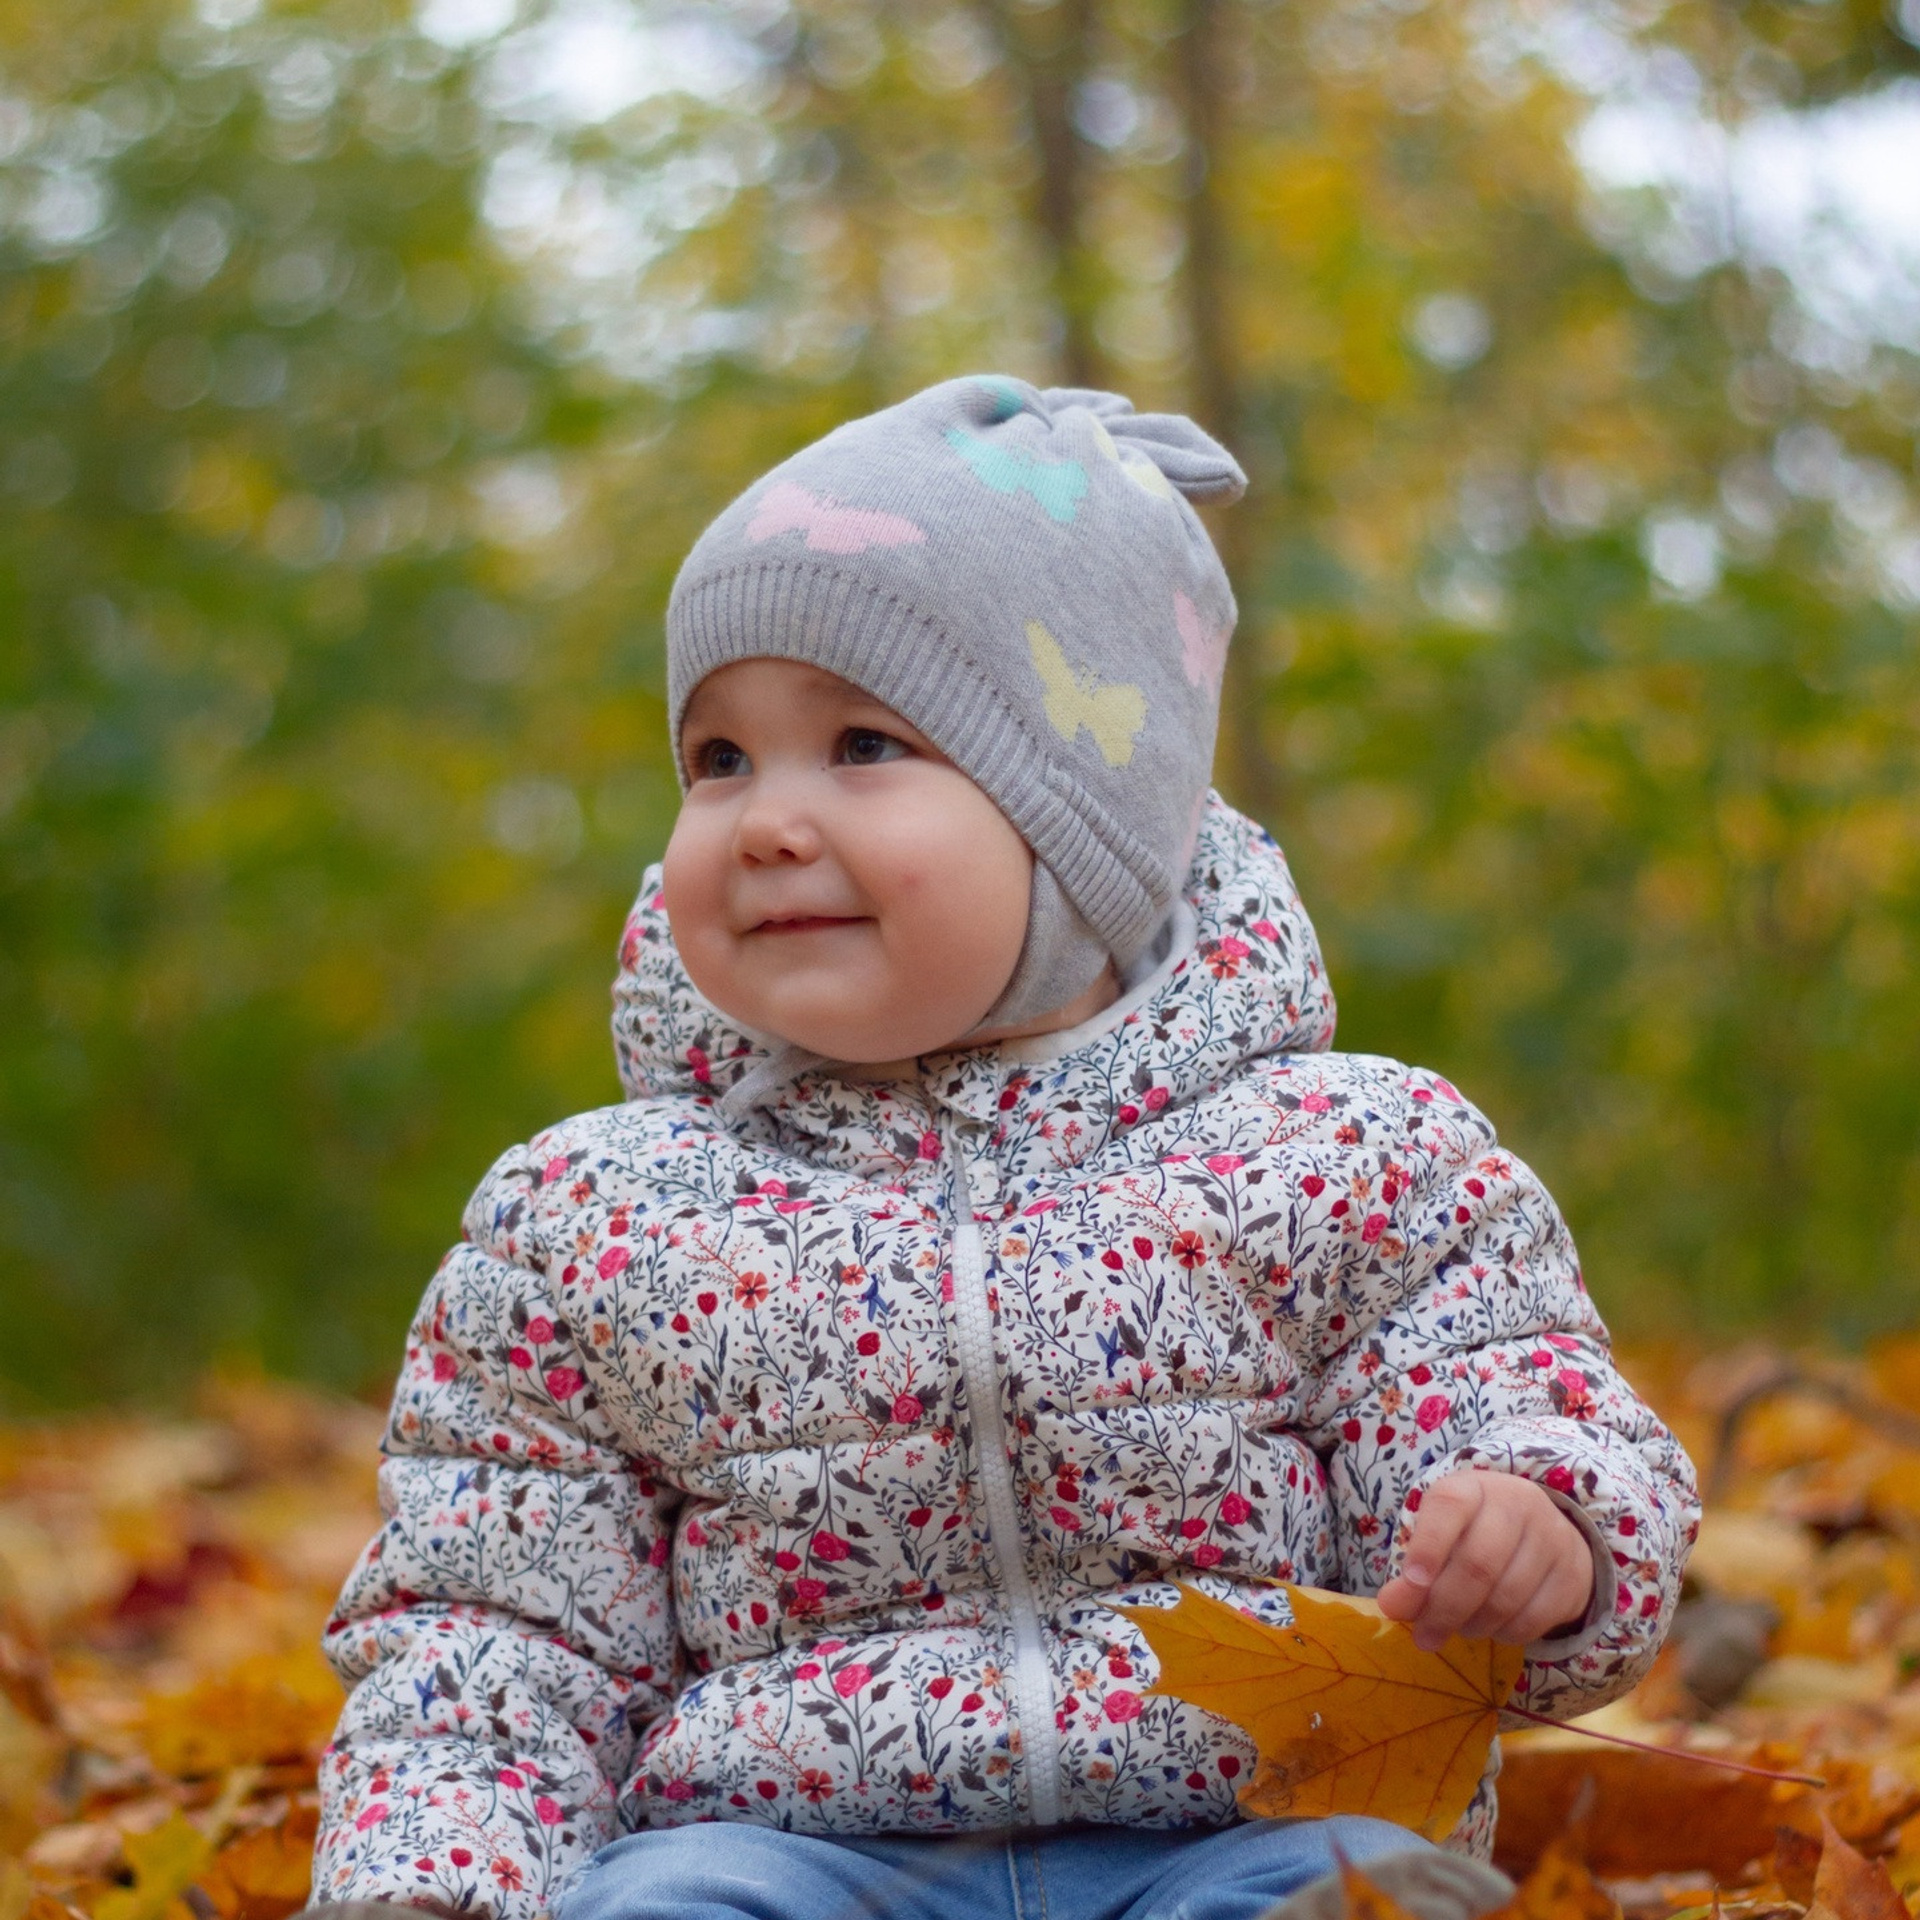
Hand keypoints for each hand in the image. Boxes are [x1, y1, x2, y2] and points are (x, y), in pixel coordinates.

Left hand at [1376, 1470, 1594, 1652]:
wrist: (1545, 1535)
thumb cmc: (1477, 1534)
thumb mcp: (1442, 1538)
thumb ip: (1413, 1571)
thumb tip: (1391, 1607)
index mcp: (1474, 1487)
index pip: (1449, 1506)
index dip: (1429, 1547)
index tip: (1412, 1585)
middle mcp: (1517, 1503)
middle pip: (1478, 1563)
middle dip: (1445, 1607)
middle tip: (1424, 1636)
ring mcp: (1552, 1537)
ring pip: (1506, 1596)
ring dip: (1473, 1625)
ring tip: (1457, 1629)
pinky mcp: (1573, 1574)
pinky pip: (1534, 1618)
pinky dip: (1505, 1634)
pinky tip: (1491, 1629)